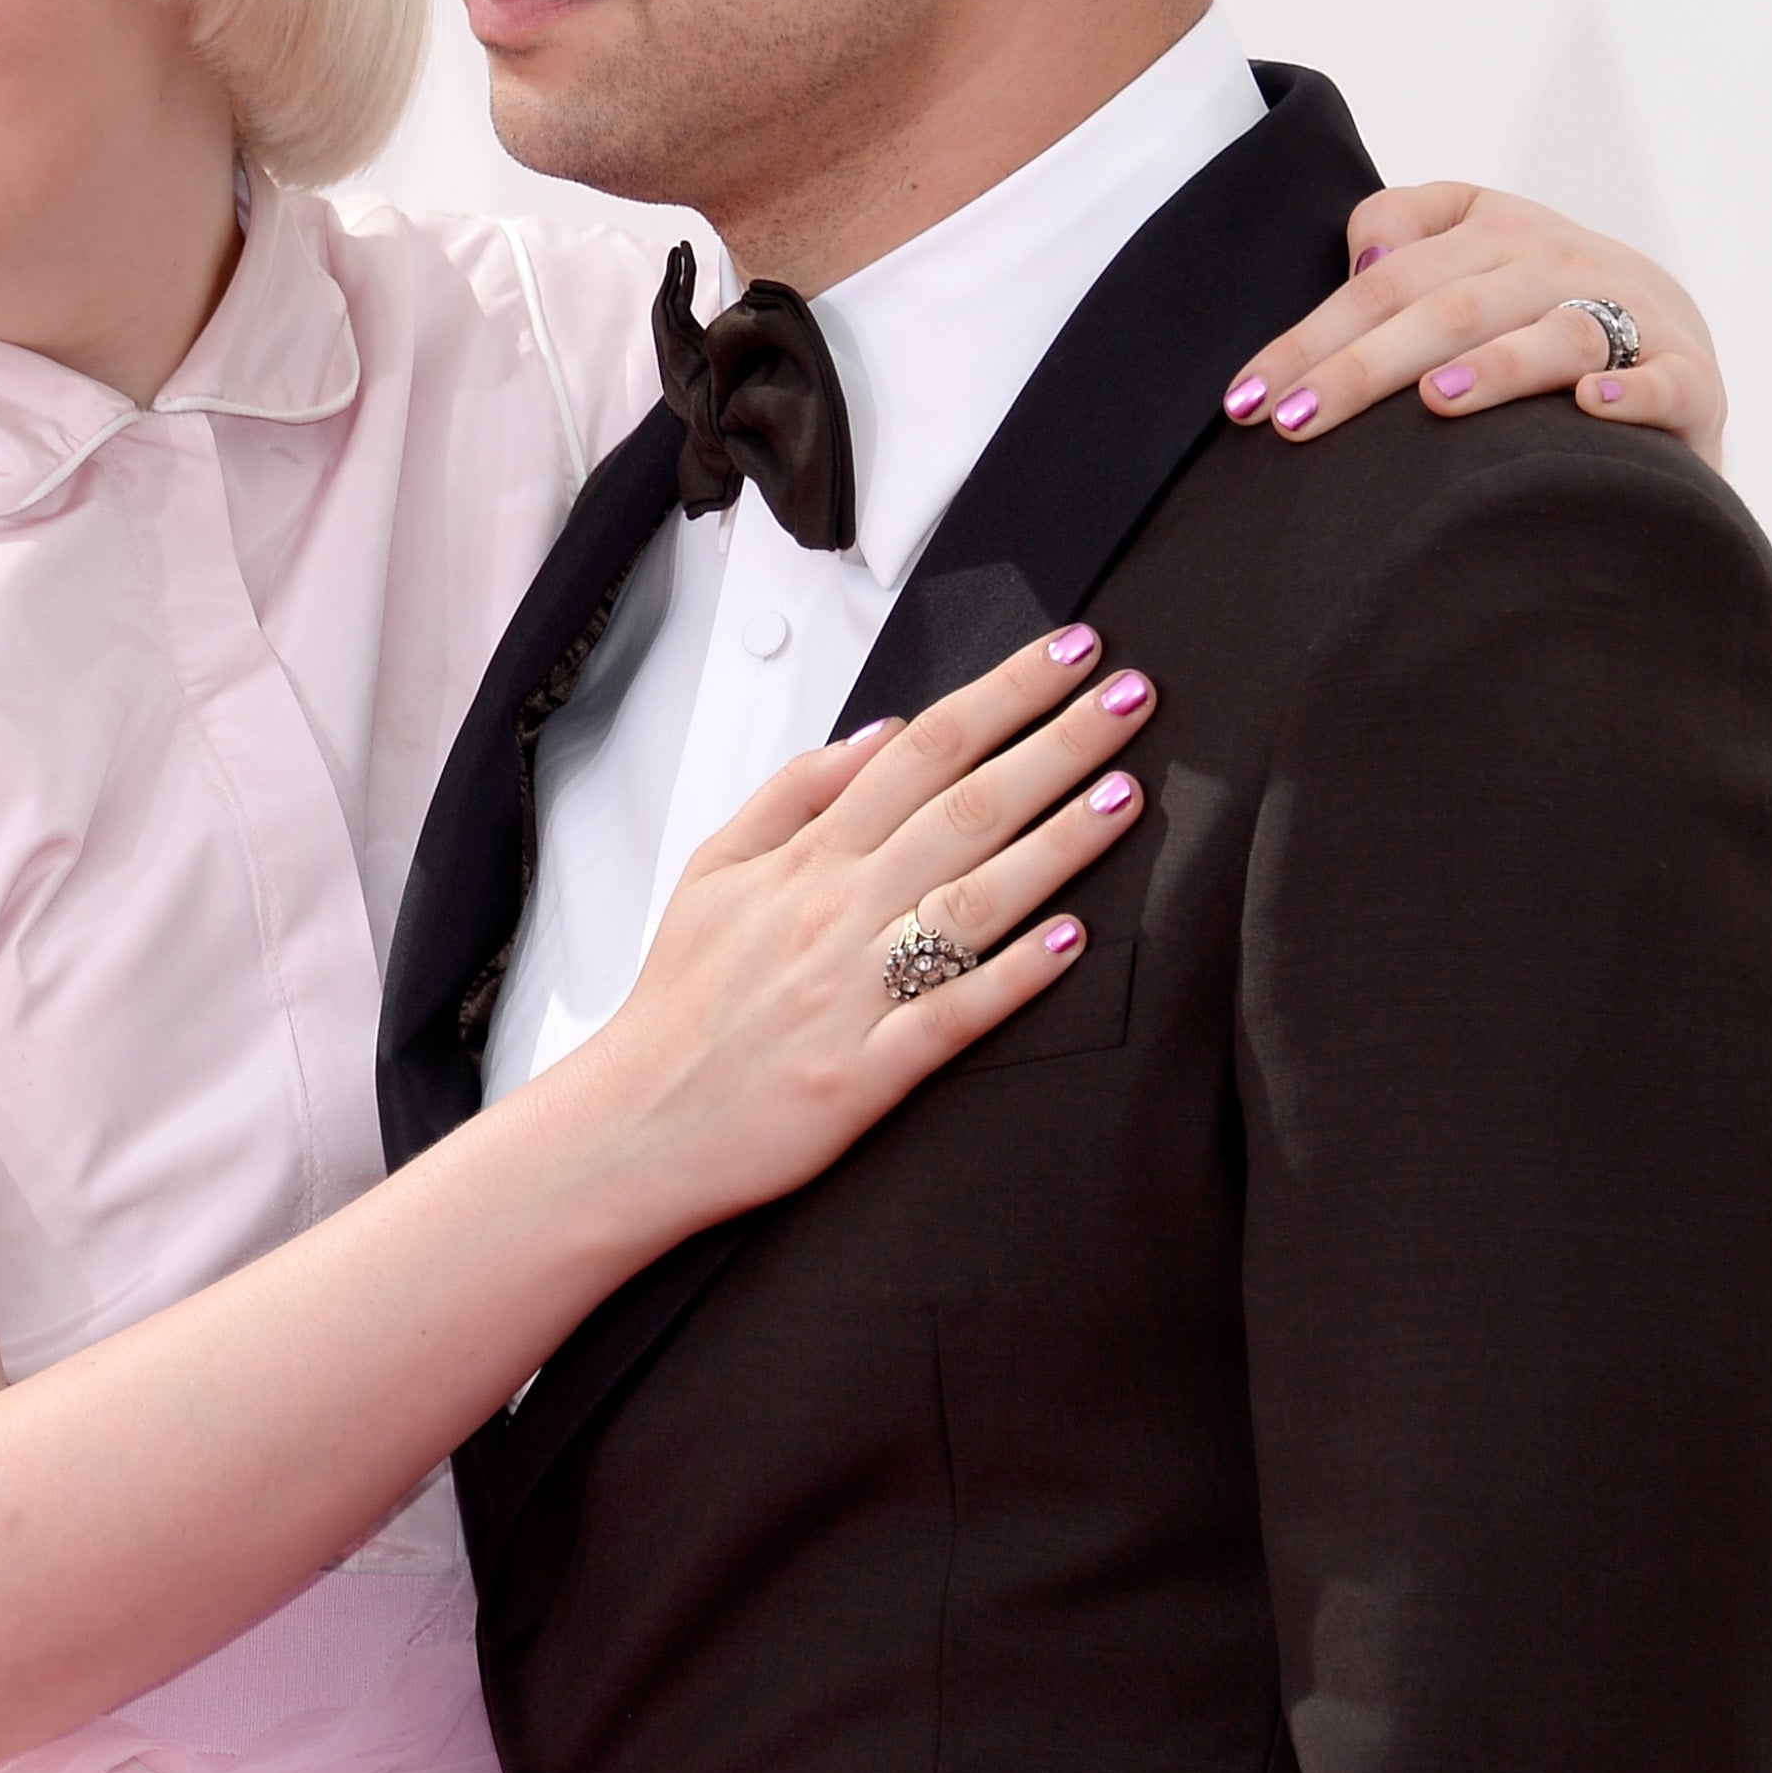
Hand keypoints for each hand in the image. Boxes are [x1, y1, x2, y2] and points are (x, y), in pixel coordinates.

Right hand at [568, 627, 1151, 1233]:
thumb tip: (883, 732)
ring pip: (973, 901)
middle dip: (1057, 744)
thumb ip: (796, 792)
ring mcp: (854, 992)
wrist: (639, 1120)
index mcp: (808, 858)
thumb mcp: (713, 864)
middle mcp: (838, 912)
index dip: (1001, 695)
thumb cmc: (684, 998)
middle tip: (1132, 695)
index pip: (922, 749)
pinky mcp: (865, 1074)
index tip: (1067, 652)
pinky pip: (950, 1017)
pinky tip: (1072, 941)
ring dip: (1057, 844)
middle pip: (965, 807)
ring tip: (1128, 794)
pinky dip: (1011, 978)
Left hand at [1220, 184, 1725, 467]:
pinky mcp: (1692, 377)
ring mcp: (1634, 315)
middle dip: (1365, 366)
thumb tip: (1358, 261)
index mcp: (1496, 227)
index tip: (1247, 398)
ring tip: (1433, 403)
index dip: (1311, 336)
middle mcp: (1562, 260)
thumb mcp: (1469, 251)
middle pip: (1450, 307)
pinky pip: (1666, 382)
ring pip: (1557, 335)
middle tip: (1294, 420)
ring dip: (1497, 368)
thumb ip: (1403, 232)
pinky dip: (1632, 392)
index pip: (1383, 280)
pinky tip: (1590, 407)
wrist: (1677, 344)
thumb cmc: (1534, 309)